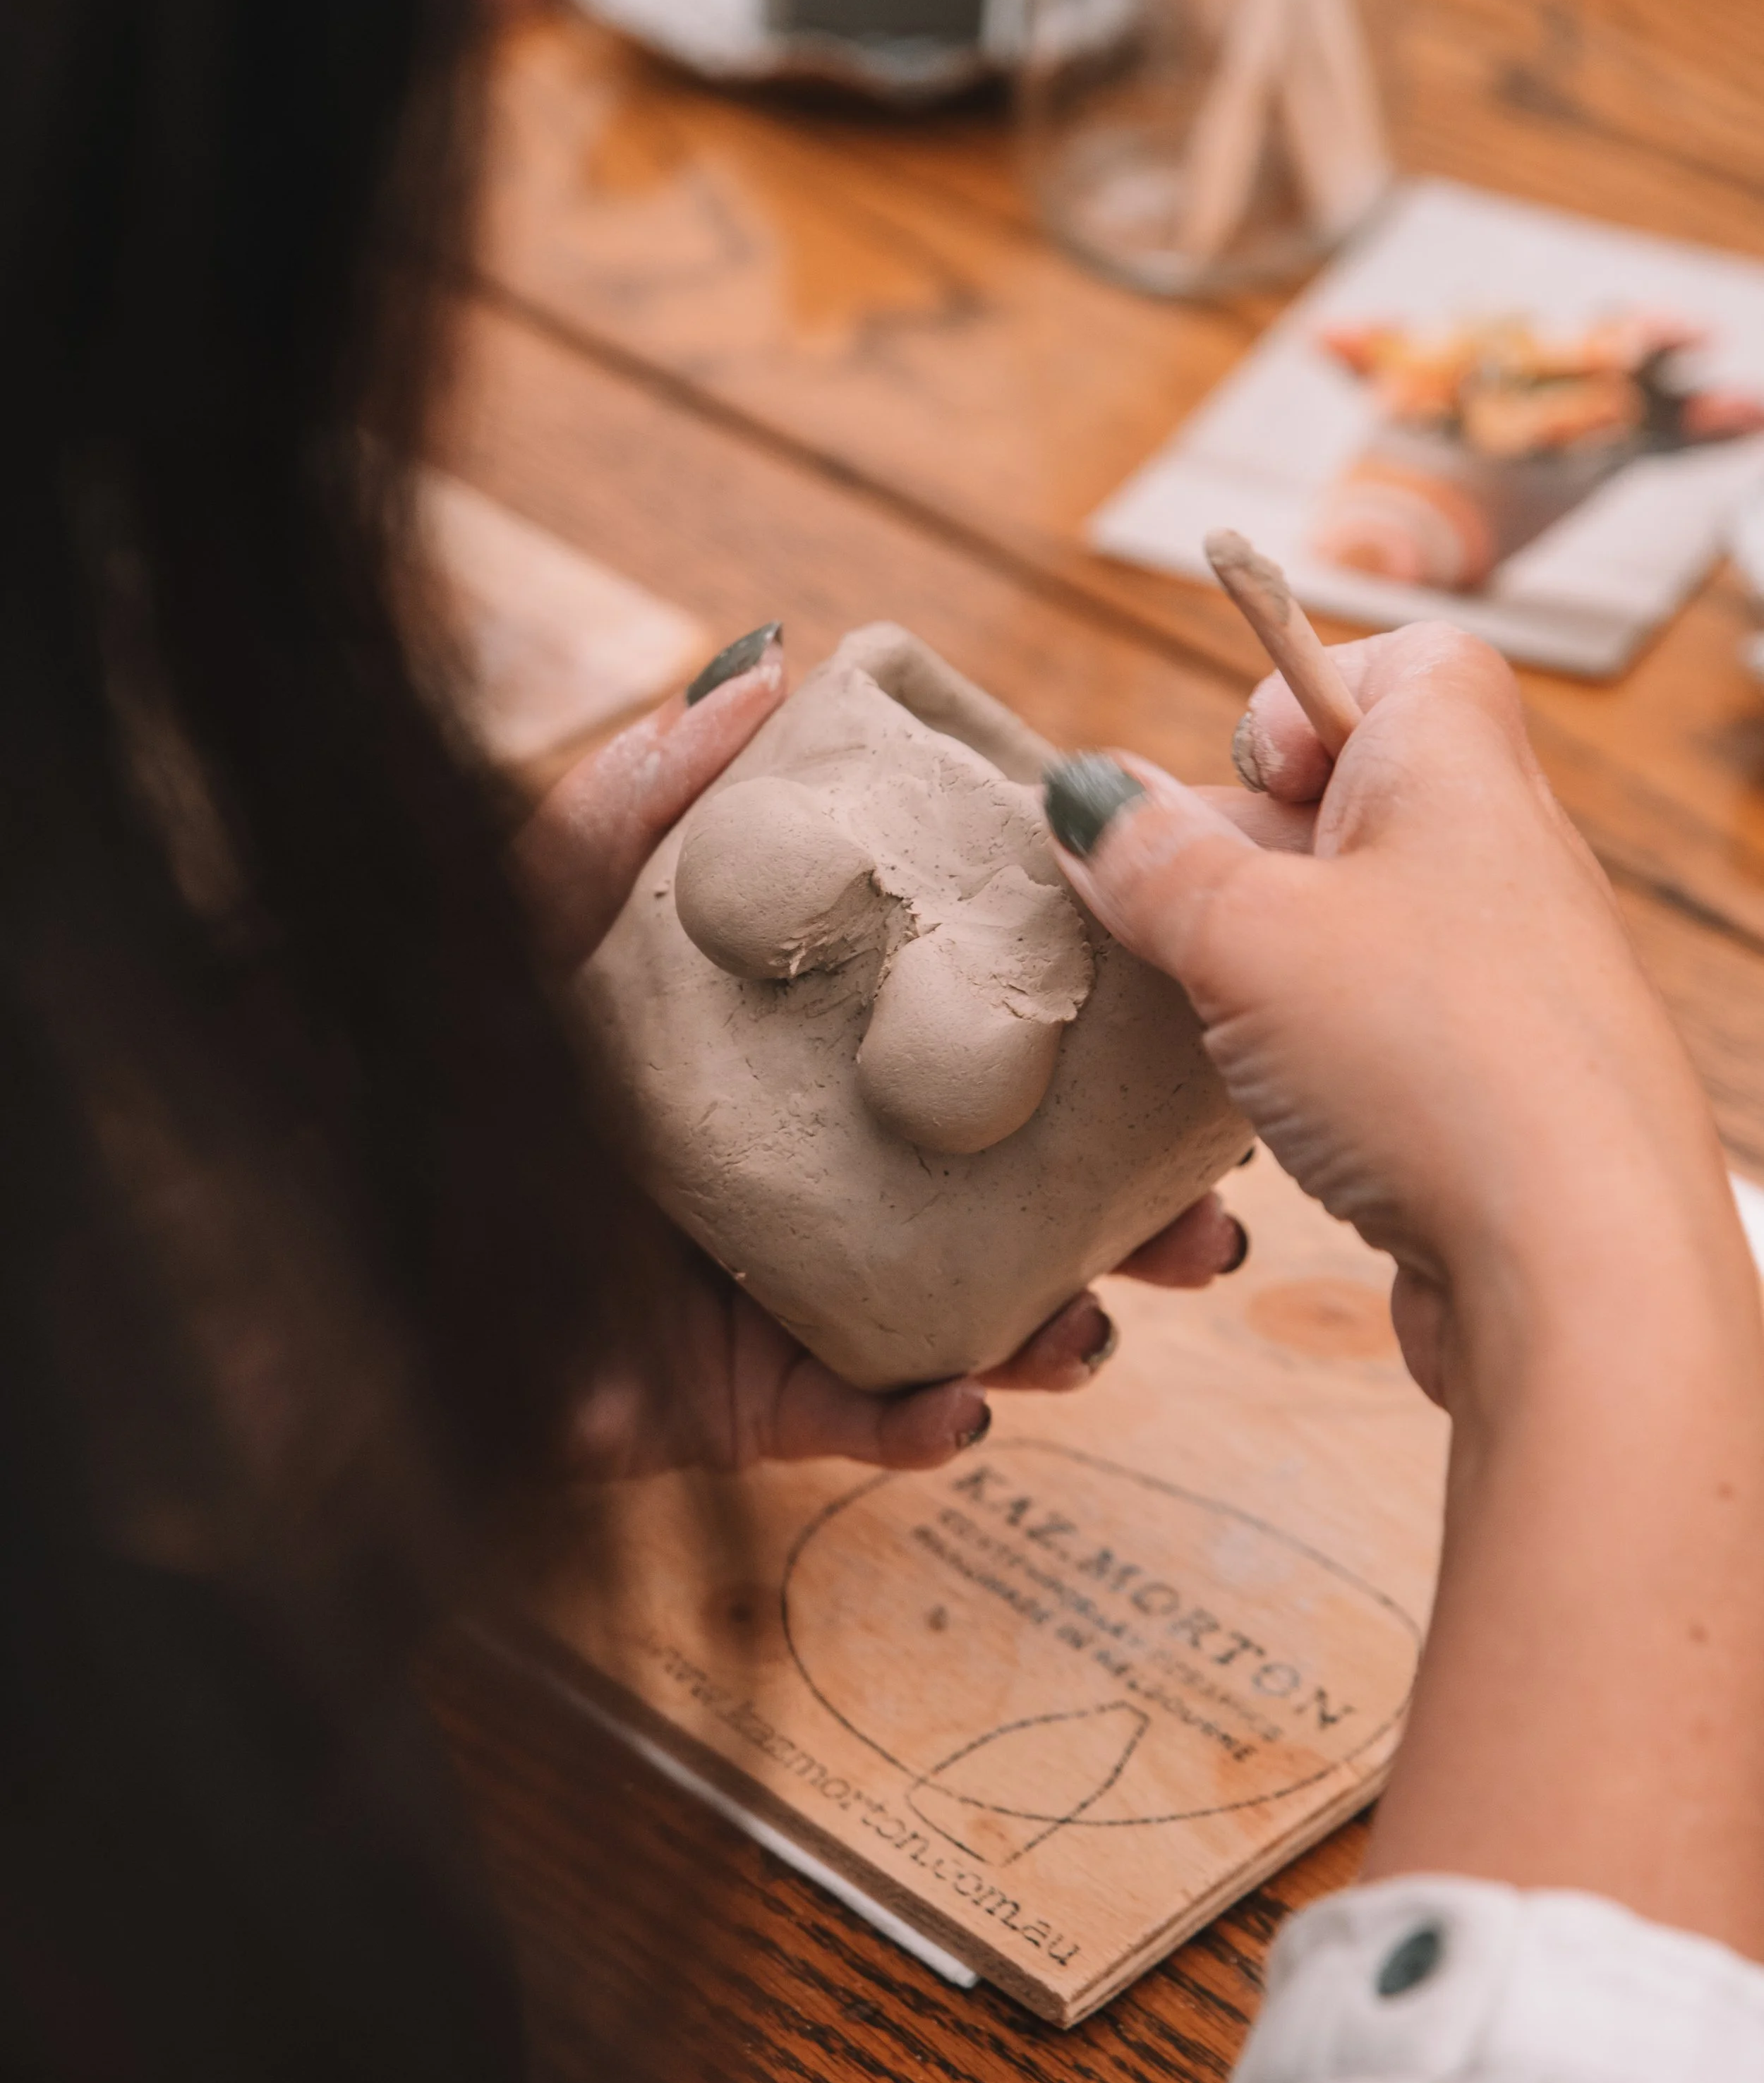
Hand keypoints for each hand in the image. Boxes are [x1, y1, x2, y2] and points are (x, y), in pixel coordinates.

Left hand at [513, 637, 1246, 1479]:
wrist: (322, 1220)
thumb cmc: (433, 1034)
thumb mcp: (542, 898)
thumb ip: (643, 796)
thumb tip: (767, 660)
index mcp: (806, 1061)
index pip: (971, 1050)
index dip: (1080, 1046)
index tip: (1177, 1027)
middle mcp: (822, 1174)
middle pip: (1008, 1196)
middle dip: (1123, 1216)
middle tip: (1210, 1217)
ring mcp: (791, 1293)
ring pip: (965, 1319)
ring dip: (1057, 1324)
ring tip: (1104, 1318)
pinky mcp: (739, 1402)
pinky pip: (856, 1422)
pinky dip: (920, 1420)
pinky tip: (963, 1401)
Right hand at [1049, 621, 1747, 1415]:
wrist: (1577, 1269)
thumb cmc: (1431, 1064)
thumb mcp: (1247, 936)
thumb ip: (1155, 860)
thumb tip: (1092, 799)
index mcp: (1462, 778)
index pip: (1415, 659)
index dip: (1307, 687)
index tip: (1236, 775)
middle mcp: (1505, 864)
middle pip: (1361, 800)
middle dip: (1245, 848)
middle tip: (1171, 913)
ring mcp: (1514, 980)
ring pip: (1363, 926)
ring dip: (1269, 961)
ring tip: (1213, 1019)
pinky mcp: (1503, 1087)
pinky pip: (1389, 1028)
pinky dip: (1318, 1048)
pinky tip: (1275, 1106)